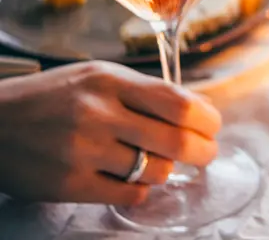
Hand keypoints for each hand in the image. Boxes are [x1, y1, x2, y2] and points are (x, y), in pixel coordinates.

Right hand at [0, 61, 220, 204]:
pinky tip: (133, 178)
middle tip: (206, 152)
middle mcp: (99, 114)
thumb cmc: (53, 98)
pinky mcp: (70, 184)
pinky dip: (142, 188)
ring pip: (156, 170)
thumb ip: (147, 92)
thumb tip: (202, 109)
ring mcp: (83, 151)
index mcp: (110, 82)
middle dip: (203, 150)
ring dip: (167, 169)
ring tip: (160, 162)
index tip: (213, 125)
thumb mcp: (98, 78)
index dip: (207, 119)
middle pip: (176, 141)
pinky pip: (130, 193)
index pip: (179, 103)